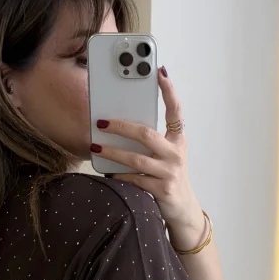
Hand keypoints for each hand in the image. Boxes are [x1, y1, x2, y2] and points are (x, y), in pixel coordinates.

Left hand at [90, 66, 203, 241]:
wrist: (183, 209)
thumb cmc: (169, 175)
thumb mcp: (166, 154)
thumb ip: (151, 140)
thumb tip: (118, 123)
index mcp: (178, 139)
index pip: (175, 110)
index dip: (169, 90)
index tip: (160, 71)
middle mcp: (176, 153)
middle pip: (146, 134)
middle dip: (120, 126)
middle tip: (101, 121)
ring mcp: (170, 172)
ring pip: (135, 158)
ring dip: (112, 152)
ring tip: (95, 145)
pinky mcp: (161, 189)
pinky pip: (134, 179)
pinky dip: (119, 175)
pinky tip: (107, 171)